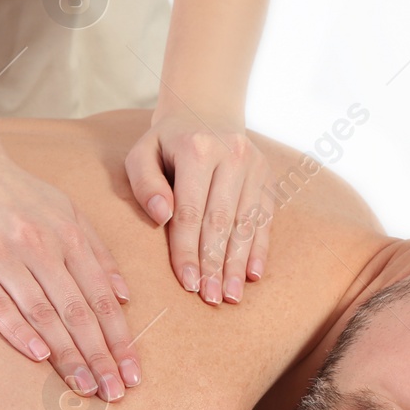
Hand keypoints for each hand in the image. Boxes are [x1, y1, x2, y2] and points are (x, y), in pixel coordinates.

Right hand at [0, 149, 139, 401]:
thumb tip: (125, 295)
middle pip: (77, 310)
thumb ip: (97, 250)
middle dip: (100, 355)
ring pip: (42, 313)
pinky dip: (19, 332)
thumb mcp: (65, 210)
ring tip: (84, 386)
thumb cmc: (17, 193)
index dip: (120, 337)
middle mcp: (40, 246)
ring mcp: (3, 256)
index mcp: (68, 234)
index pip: (101, 297)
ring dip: (66, 354)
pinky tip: (39, 357)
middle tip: (115, 391)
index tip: (133, 371)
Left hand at [124, 107, 273, 305]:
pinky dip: (259, 248)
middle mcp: (232, 155)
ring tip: (230, 295)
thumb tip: (161, 215)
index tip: (187, 282)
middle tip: (209, 298)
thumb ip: (144, 182)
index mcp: (197, 148)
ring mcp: (254, 166)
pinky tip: (252, 274)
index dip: (188, 250)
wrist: (206, 111)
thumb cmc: (166, 143)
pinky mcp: (267, 177)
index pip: (191, 210)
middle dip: (215, 264)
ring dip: (237, 263)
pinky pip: (265, 218)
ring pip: (247, 223)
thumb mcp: (142, 152)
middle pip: (222, 220)